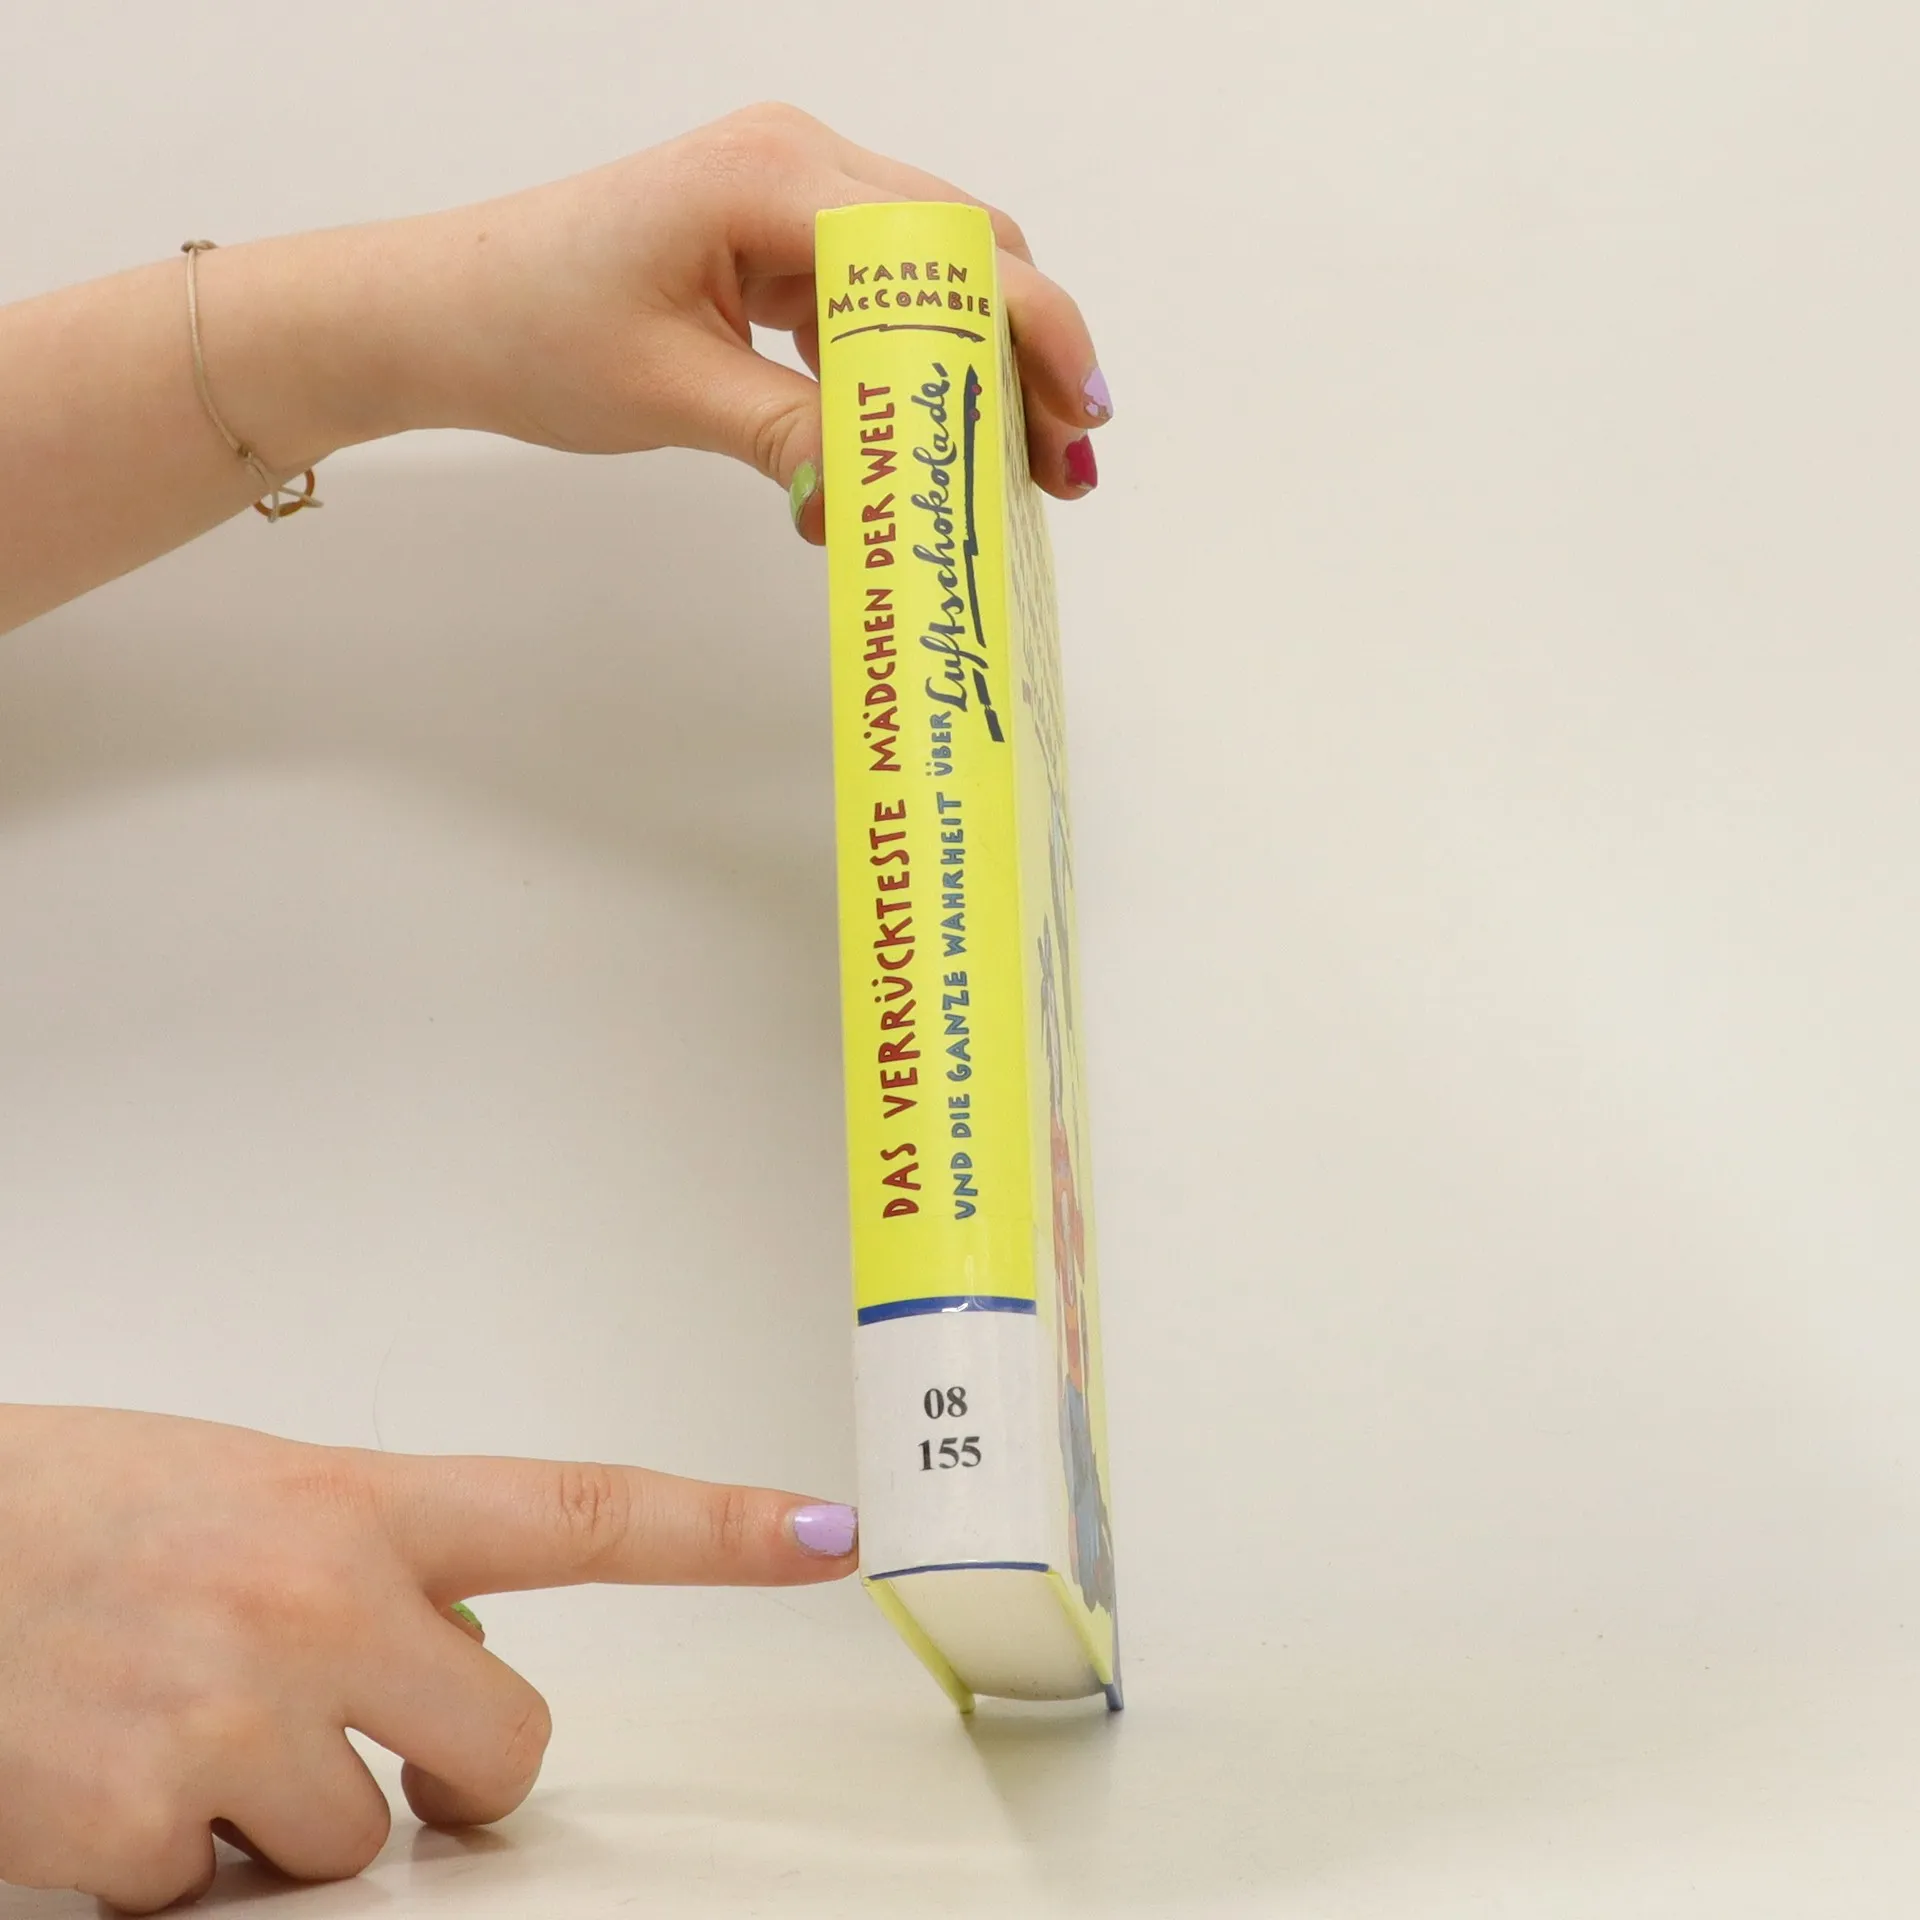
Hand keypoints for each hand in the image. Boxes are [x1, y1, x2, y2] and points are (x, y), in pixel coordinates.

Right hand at [0, 1403, 856, 1911]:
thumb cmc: (69, 1511)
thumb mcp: (247, 1492)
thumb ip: (368, 1557)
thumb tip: (461, 1643)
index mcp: (355, 1500)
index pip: (582, 1512)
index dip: (720, 1530)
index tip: (825, 1535)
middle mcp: (319, 1597)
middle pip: (504, 1739)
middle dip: (457, 1772)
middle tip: (379, 1748)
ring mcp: (239, 1717)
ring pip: (361, 1844)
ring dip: (289, 1819)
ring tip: (181, 1727)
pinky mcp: (150, 1830)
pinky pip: (224, 1899)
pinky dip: (177, 1867)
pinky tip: (110, 1775)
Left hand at [242, 103, 1111, 536]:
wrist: (446, 311)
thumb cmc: (534, 330)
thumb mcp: (673, 395)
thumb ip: (794, 435)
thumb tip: (896, 493)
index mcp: (772, 175)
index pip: (944, 250)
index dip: (1029, 333)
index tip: (1075, 421)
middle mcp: (797, 161)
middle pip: (962, 250)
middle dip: (1021, 357)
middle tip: (1063, 461)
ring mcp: (789, 194)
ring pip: (927, 277)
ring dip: (970, 370)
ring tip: (1008, 465)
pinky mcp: (776, 239)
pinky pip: (873, 300)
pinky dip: (904, 370)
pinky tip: (913, 440)